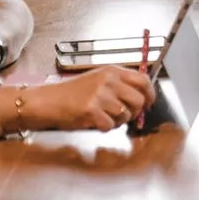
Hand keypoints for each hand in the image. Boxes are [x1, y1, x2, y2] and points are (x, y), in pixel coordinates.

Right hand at [26, 66, 155, 130]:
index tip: (149, 103)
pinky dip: (105, 128)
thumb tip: (142, 97)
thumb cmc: (72, 93)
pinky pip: (111, 125)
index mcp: (111, 71)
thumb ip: (119, 85)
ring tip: (104, 117)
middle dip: (135, 111)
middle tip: (125, 115)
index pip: (142, 80)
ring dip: (118, 120)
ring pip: (126, 114)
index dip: (150, 94)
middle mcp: (108, 81)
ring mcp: (100, 95)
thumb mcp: (98, 80)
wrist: (48, 101)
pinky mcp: (92, 111)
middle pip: (139, 99)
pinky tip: (95, 121)